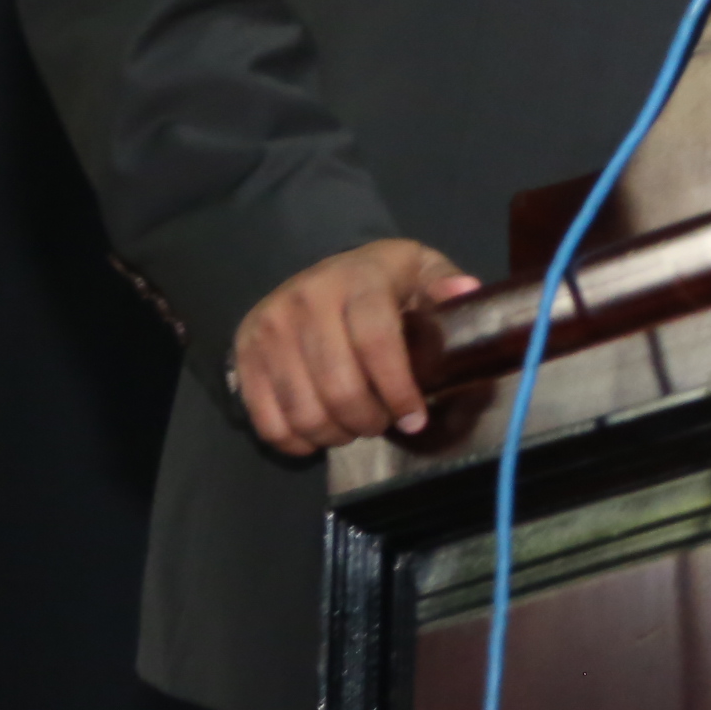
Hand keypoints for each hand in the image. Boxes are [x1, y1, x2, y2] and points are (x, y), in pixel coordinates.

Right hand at [230, 238, 481, 454]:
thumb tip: (466, 291)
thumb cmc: (376, 279)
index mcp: (356, 280)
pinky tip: (320, 434)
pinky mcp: (244, 356)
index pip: (375, 342)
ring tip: (355, 428)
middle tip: (383, 423)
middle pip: (339, 386)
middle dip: (368, 420)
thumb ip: (442, 281)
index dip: (398, 389)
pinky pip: (268, 420)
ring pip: (304, 410)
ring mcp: (270, 330)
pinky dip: (297, 441)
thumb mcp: (416, 267)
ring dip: (336, 434)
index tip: (416, 418)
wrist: (310, 271)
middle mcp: (306, 302)